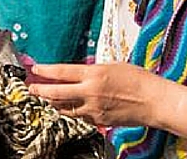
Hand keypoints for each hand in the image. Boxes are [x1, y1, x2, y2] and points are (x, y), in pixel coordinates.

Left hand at [28, 63, 172, 127]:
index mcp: (93, 75)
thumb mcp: (112, 66)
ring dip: (53, 102)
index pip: (60, 72)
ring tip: (46, 97)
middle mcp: (90, 92)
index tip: (35, 70)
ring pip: (65, 108)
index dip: (44, 71)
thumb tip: (75, 73)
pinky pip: (79, 116)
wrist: (154, 101)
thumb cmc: (138, 80)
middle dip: (40, 90)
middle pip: (56, 93)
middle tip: (32, 88)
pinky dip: (71, 110)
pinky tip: (68, 106)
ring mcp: (94, 109)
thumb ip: (91, 71)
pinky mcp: (99, 120)